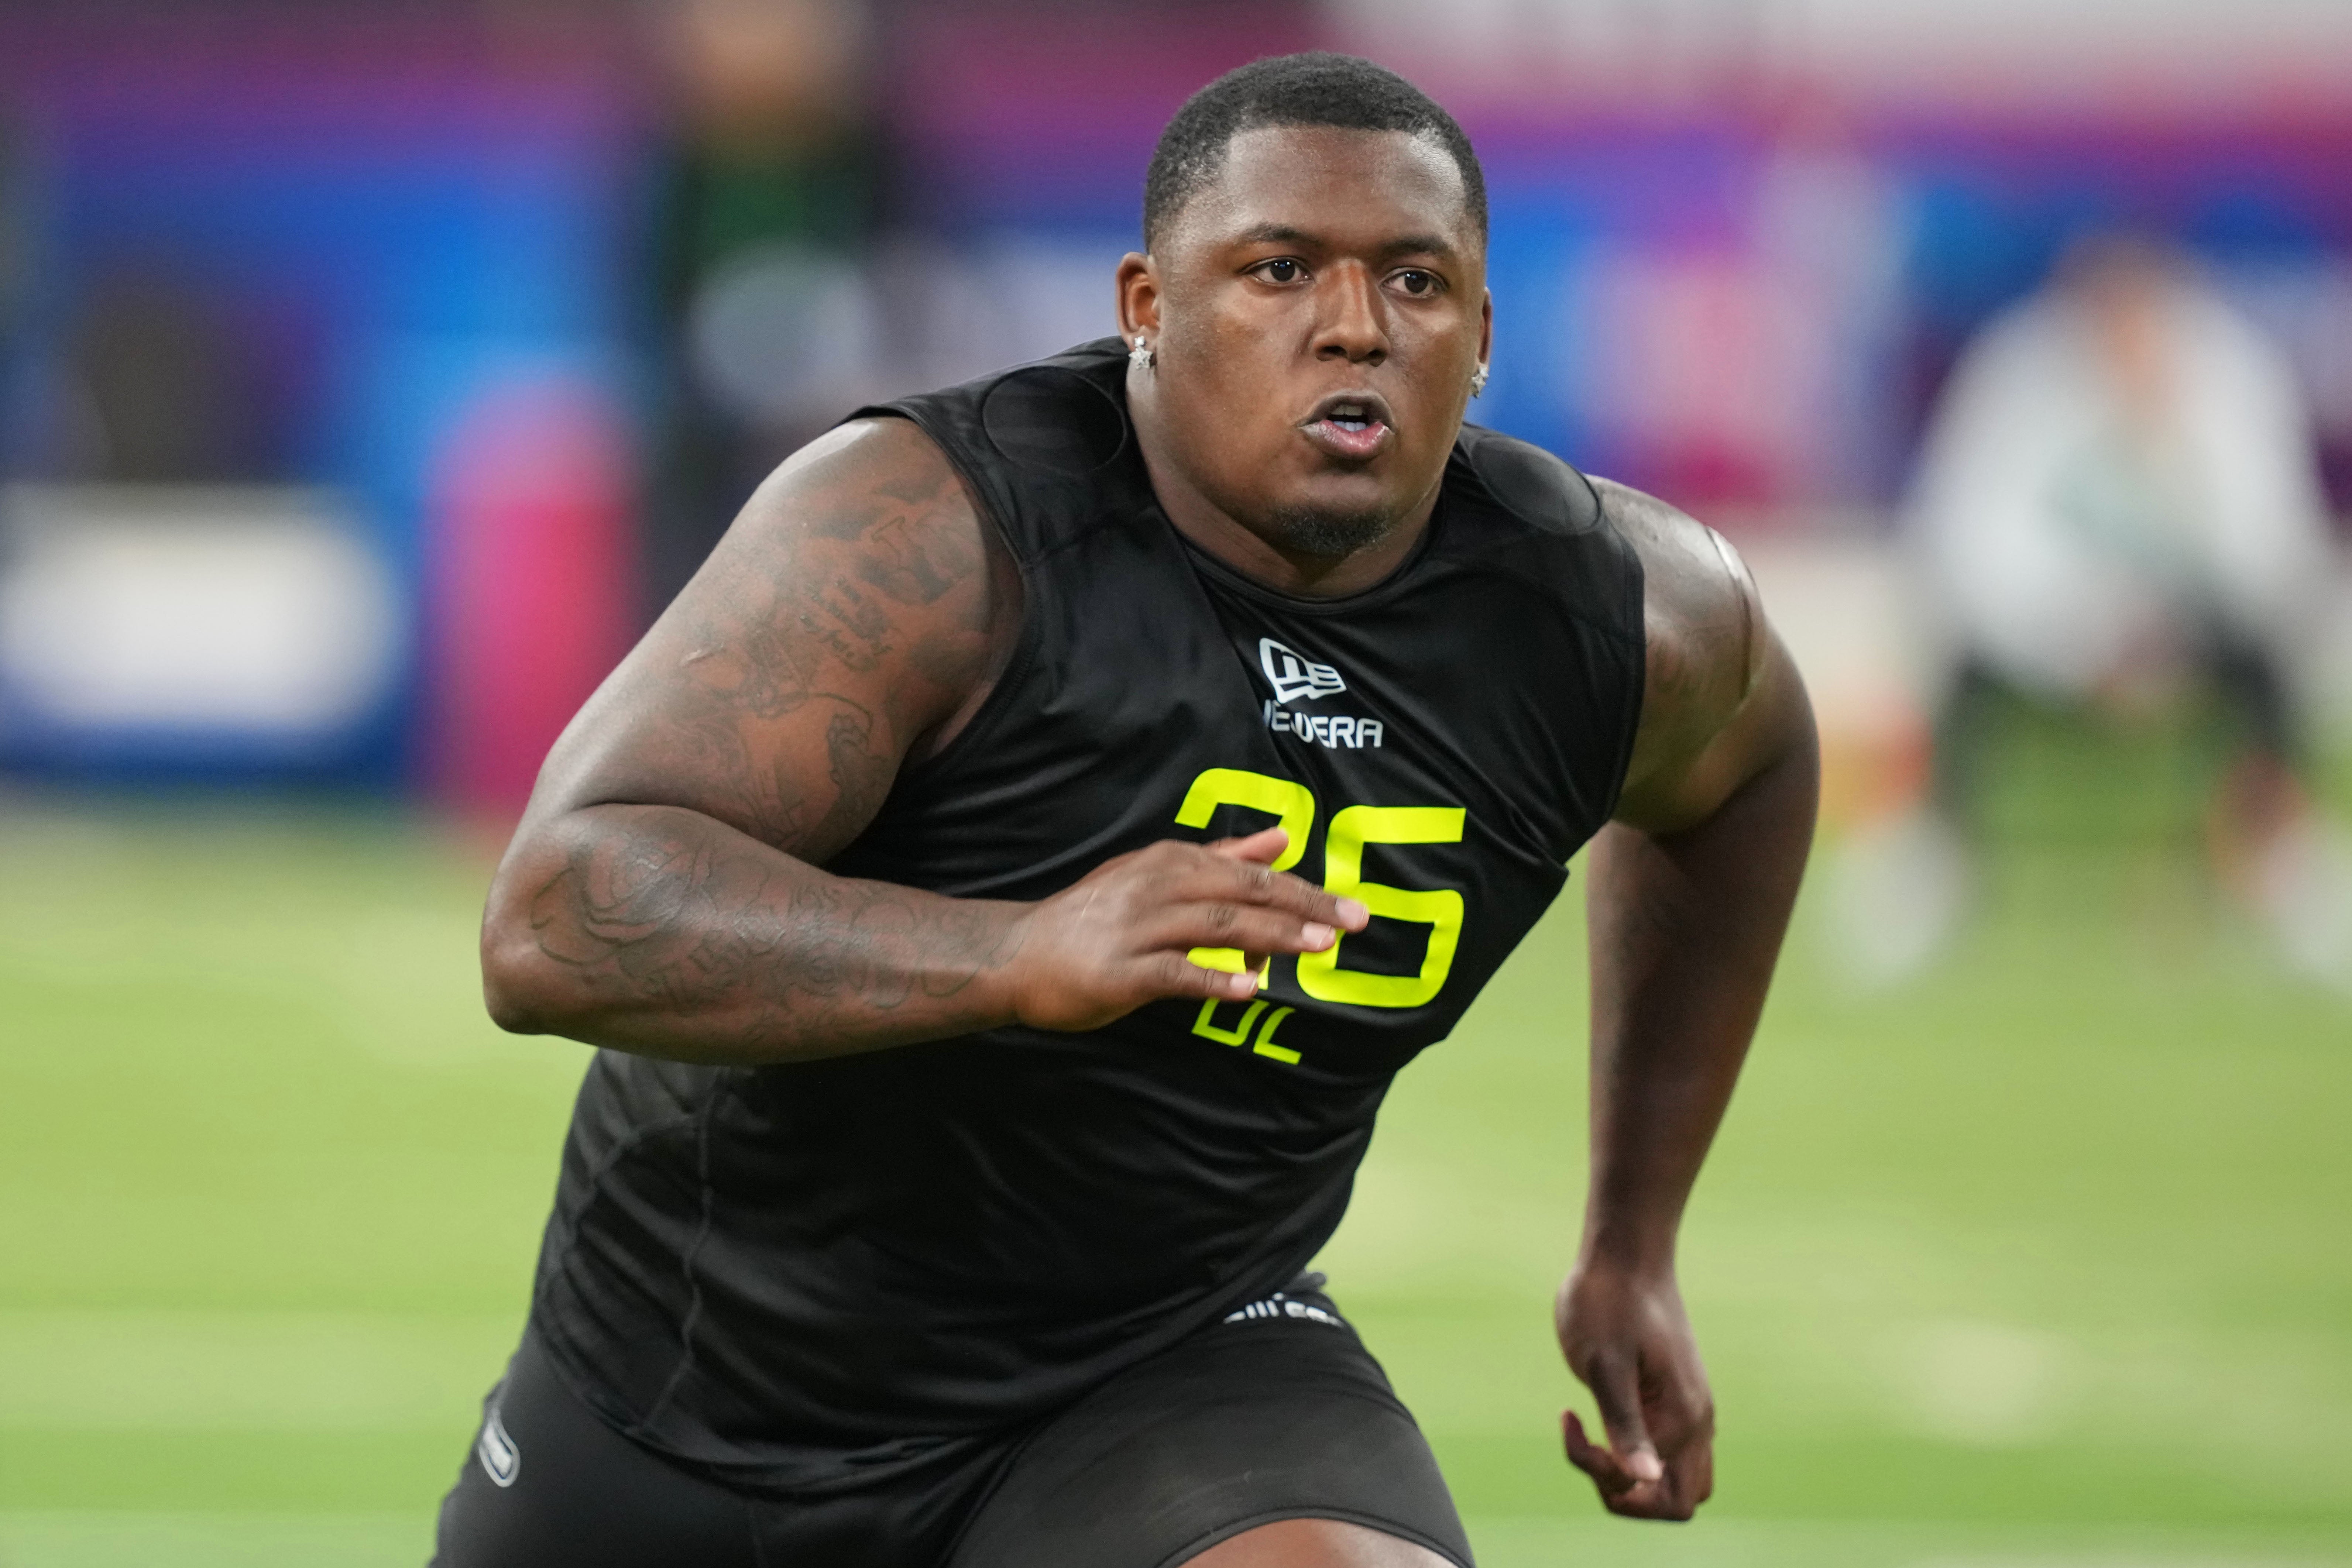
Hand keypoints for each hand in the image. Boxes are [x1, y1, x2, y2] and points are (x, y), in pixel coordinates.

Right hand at [1000, 828, 1367, 1032]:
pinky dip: (1212, 979)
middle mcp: (1158, 887)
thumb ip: (1224, 858)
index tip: (1348, 906)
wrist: (1018, 952)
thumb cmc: (1096, 915)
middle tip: (1352, 923)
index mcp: (1172, 862)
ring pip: (1217, 927)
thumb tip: (1282, 839)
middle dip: (1302, 907)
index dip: (1301, 890)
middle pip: (1243, 894)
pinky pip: (1174, 973)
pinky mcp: (1119, 972)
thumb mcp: (1157, 874)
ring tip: (1317, 947)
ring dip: (1272, 937)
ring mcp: (1137, 929)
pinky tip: (1248, 989)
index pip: (1250, 874)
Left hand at [1556, 1261, 1715, 1520]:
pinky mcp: (1679, 1398)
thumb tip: (1646, 1479)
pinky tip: (1605, 1412)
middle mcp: (1698, 1422)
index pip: (1653, 1493)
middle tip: (1590, 1442)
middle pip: (1678, 1501)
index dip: (1604, 1476)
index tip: (1575, 1425)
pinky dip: (1639, 1449)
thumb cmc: (1607, 1303)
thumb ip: (1625, 1426)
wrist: (1625, 1255)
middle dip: (1628, 1491)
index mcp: (1682, 1419)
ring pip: (1679, 1479)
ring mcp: (1693, 1410)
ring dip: (1635, 1474)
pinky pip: (1671, 1450)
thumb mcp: (1603, 1366)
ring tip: (1597, 1433)